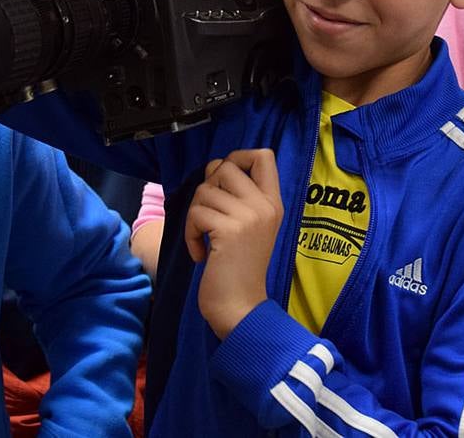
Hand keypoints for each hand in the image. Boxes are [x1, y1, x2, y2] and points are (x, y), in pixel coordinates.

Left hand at [184, 148, 282, 337]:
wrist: (241, 308)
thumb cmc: (239, 270)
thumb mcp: (251, 227)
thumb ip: (242, 198)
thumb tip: (216, 168)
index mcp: (274, 203)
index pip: (264, 156)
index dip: (238, 157)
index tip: (225, 181)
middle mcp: (265, 206)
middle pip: (226, 166)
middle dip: (208, 187)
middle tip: (209, 215)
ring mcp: (249, 217)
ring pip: (205, 190)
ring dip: (195, 215)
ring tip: (204, 238)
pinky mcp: (230, 230)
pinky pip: (196, 213)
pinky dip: (190, 234)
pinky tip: (201, 253)